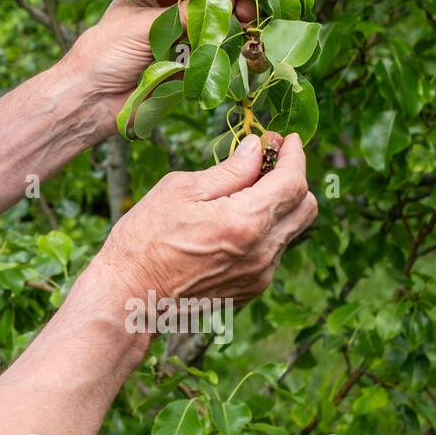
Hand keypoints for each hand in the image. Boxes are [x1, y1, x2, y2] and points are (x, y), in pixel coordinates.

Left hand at [58, 0, 256, 135]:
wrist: (94, 98)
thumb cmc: (105, 52)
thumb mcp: (142, 25)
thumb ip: (183, 13)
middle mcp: (165, 7)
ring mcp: (178, 32)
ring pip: (214, 15)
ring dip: (233, 9)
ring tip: (248, 12)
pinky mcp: (187, 58)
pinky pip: (214, 44)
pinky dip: (230, 38)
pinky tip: (245, 31)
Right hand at [93, 133, 316, 306]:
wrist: (129, 295)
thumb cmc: (144, 238)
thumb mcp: (180, 190)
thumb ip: (228, 170)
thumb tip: (256, 149)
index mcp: (245, 222)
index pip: (293, 182)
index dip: (294, 155)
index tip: (285, 139)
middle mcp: (262, 252)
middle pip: (306, 208)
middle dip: (293, 179)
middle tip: (267, 162)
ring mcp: (259, 276)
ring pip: (290, 231)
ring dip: (277, 207)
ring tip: (243, 193)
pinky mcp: (250, 290)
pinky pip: (272, 253)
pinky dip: (263, 232)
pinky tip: (231, 225)